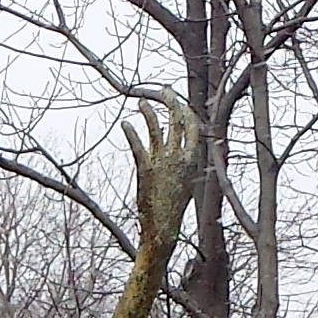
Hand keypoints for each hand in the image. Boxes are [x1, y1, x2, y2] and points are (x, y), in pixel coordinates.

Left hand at [122, 90, 197, 260]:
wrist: (163, 226)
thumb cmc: (173, 206)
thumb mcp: (186, 180)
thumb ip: (186, 162)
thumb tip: (186, 150)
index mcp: (193, 158)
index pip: (193, 126)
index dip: (185, 109)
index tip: (177, 99)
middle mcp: (180, 157)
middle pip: (178, 121)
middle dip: (171, 101)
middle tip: (163, 90)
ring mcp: (163, 162)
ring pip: (157, 128)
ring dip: (149, 112)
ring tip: (141, 101)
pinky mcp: (146, 168)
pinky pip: (138, 145)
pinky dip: (131, 132)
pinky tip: (125, 124)